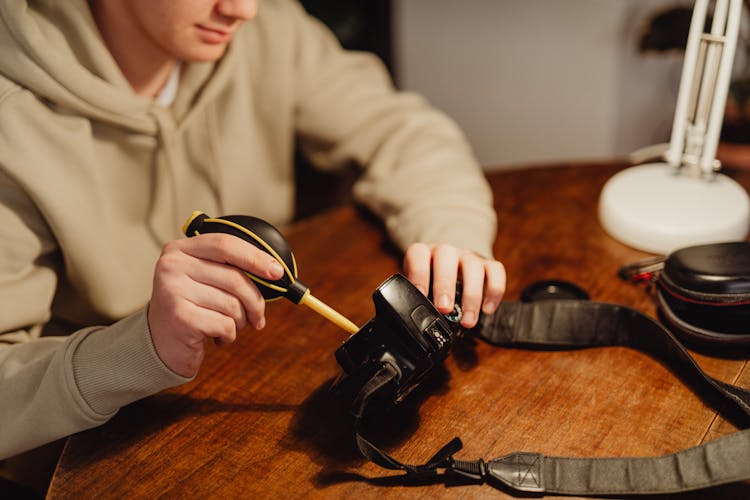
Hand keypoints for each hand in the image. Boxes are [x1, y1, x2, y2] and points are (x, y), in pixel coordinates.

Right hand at [147, 233, 283, 376]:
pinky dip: (229, 335)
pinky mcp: (179, 317)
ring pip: (232, 304)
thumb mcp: (205, 280)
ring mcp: (173, 290)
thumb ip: (230, 269)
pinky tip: (215, 337)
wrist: (161, 343)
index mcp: (179, 249)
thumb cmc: (192, 308)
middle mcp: (172, 265)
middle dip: (255, 302)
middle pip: (235, 278)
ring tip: (227, 326)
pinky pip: (225, 325)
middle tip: (258, 317)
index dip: (255, 257)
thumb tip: (275, 272)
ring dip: (240, 321)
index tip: (278, 272)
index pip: (225, 244)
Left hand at [403, 243, 504, 327]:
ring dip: (472, 296)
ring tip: (467, 321)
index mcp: (424, 254)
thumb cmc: (431, 282)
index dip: (419, 273)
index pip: (419, 255)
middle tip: (444, 309)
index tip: (421, 294)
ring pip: (473, 267)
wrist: (452, 267)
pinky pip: (496, 272)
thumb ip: (414, 296)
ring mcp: (468, 256)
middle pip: (447, 260)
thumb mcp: (419, 286)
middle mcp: (446, 251)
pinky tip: (487, 311)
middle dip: (446, 286)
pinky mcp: (488, 264)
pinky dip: (494, 292)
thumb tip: (407, 316)